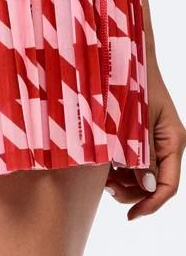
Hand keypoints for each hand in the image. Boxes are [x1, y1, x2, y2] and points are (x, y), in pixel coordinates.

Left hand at [104, 62, 185, 220]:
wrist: (124, 56)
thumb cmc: (133, 81)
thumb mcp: (137, 118)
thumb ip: (141, 150)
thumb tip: (146, 184)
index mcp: (171, 141)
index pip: (167, 185)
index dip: (151, 204)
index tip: (131, 216)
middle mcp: (164, 144)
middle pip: (152, 184)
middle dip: (131, 193)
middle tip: (105, 188)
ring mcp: (151, 139)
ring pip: (140, 174)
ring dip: (122, 180)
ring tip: (101, 176)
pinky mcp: (136, 133)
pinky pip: (131, 159)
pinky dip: (118, 166)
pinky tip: (102, 164)